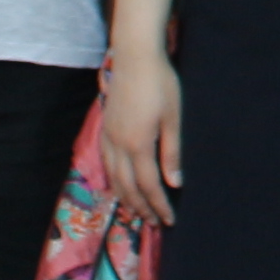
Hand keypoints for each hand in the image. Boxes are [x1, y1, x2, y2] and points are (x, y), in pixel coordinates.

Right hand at [97, 57, 179, 224]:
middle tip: (153, 223)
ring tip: (136, 212)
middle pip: (128, 187)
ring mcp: (108, 136)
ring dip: (125, 198)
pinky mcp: (104, 128)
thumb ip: (172, 153)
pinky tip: (120, 184)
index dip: (158, 205)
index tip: (168, 220)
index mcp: (139, 144)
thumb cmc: (161, 83)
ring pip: (114, 177)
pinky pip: (106, 163)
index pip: (149, 185)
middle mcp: (119, 145)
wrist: (135, 56)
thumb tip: (175, 184)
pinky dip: (113, 180)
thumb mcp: (174, 117)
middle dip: (141, 208)